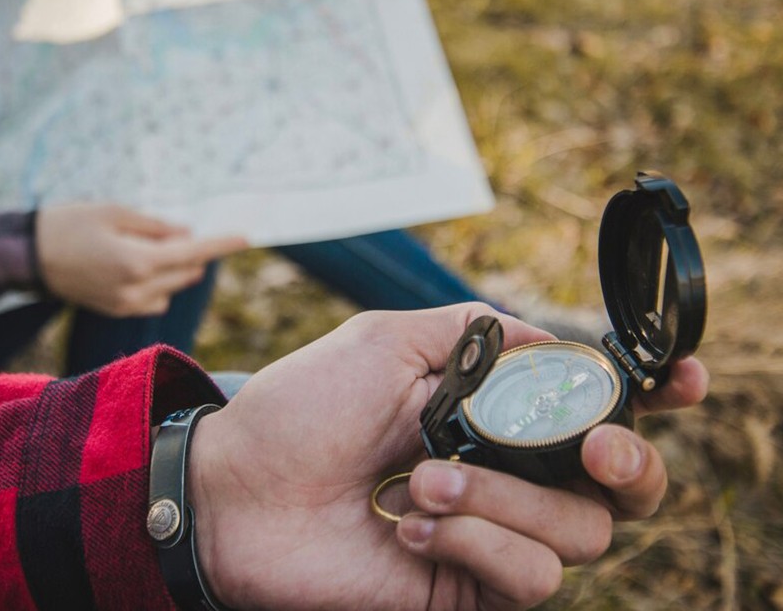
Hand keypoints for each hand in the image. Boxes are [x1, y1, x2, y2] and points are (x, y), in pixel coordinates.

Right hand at [35, 204, 245, 316]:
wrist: (27, 255)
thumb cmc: (70, 223)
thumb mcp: (115, 212)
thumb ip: (157, 226)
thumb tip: (187, 236)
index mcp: (138, 261)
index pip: (193, 253)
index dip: (221, 244)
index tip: (246, 237)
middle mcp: (137, 289)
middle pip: (187, 271)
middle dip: (190, 251)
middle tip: (170, 229)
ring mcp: (127, 305)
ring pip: (172, 286)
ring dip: (173, 266)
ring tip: (140, 244)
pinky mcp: (117, 311)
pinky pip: (155, 300)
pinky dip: (158, 282)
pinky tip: (135, 265)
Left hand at [188, 303, 708, 609]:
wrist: (239, 491)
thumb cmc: (303, 408)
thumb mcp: (387, 341)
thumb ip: (474, 332)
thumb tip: (551, 338)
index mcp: (494, 412)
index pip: (595, 411)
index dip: (650, 400)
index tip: (680, 382)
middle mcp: (507, 475)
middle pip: (623, 485)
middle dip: (629, 462)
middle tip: (597, 448)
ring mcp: (492, 536)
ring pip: (580, 534)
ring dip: (506, 501)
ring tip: (423, 483)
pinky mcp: (470, 591)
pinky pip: (528, 579)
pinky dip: (478, 545)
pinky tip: (413, 530)